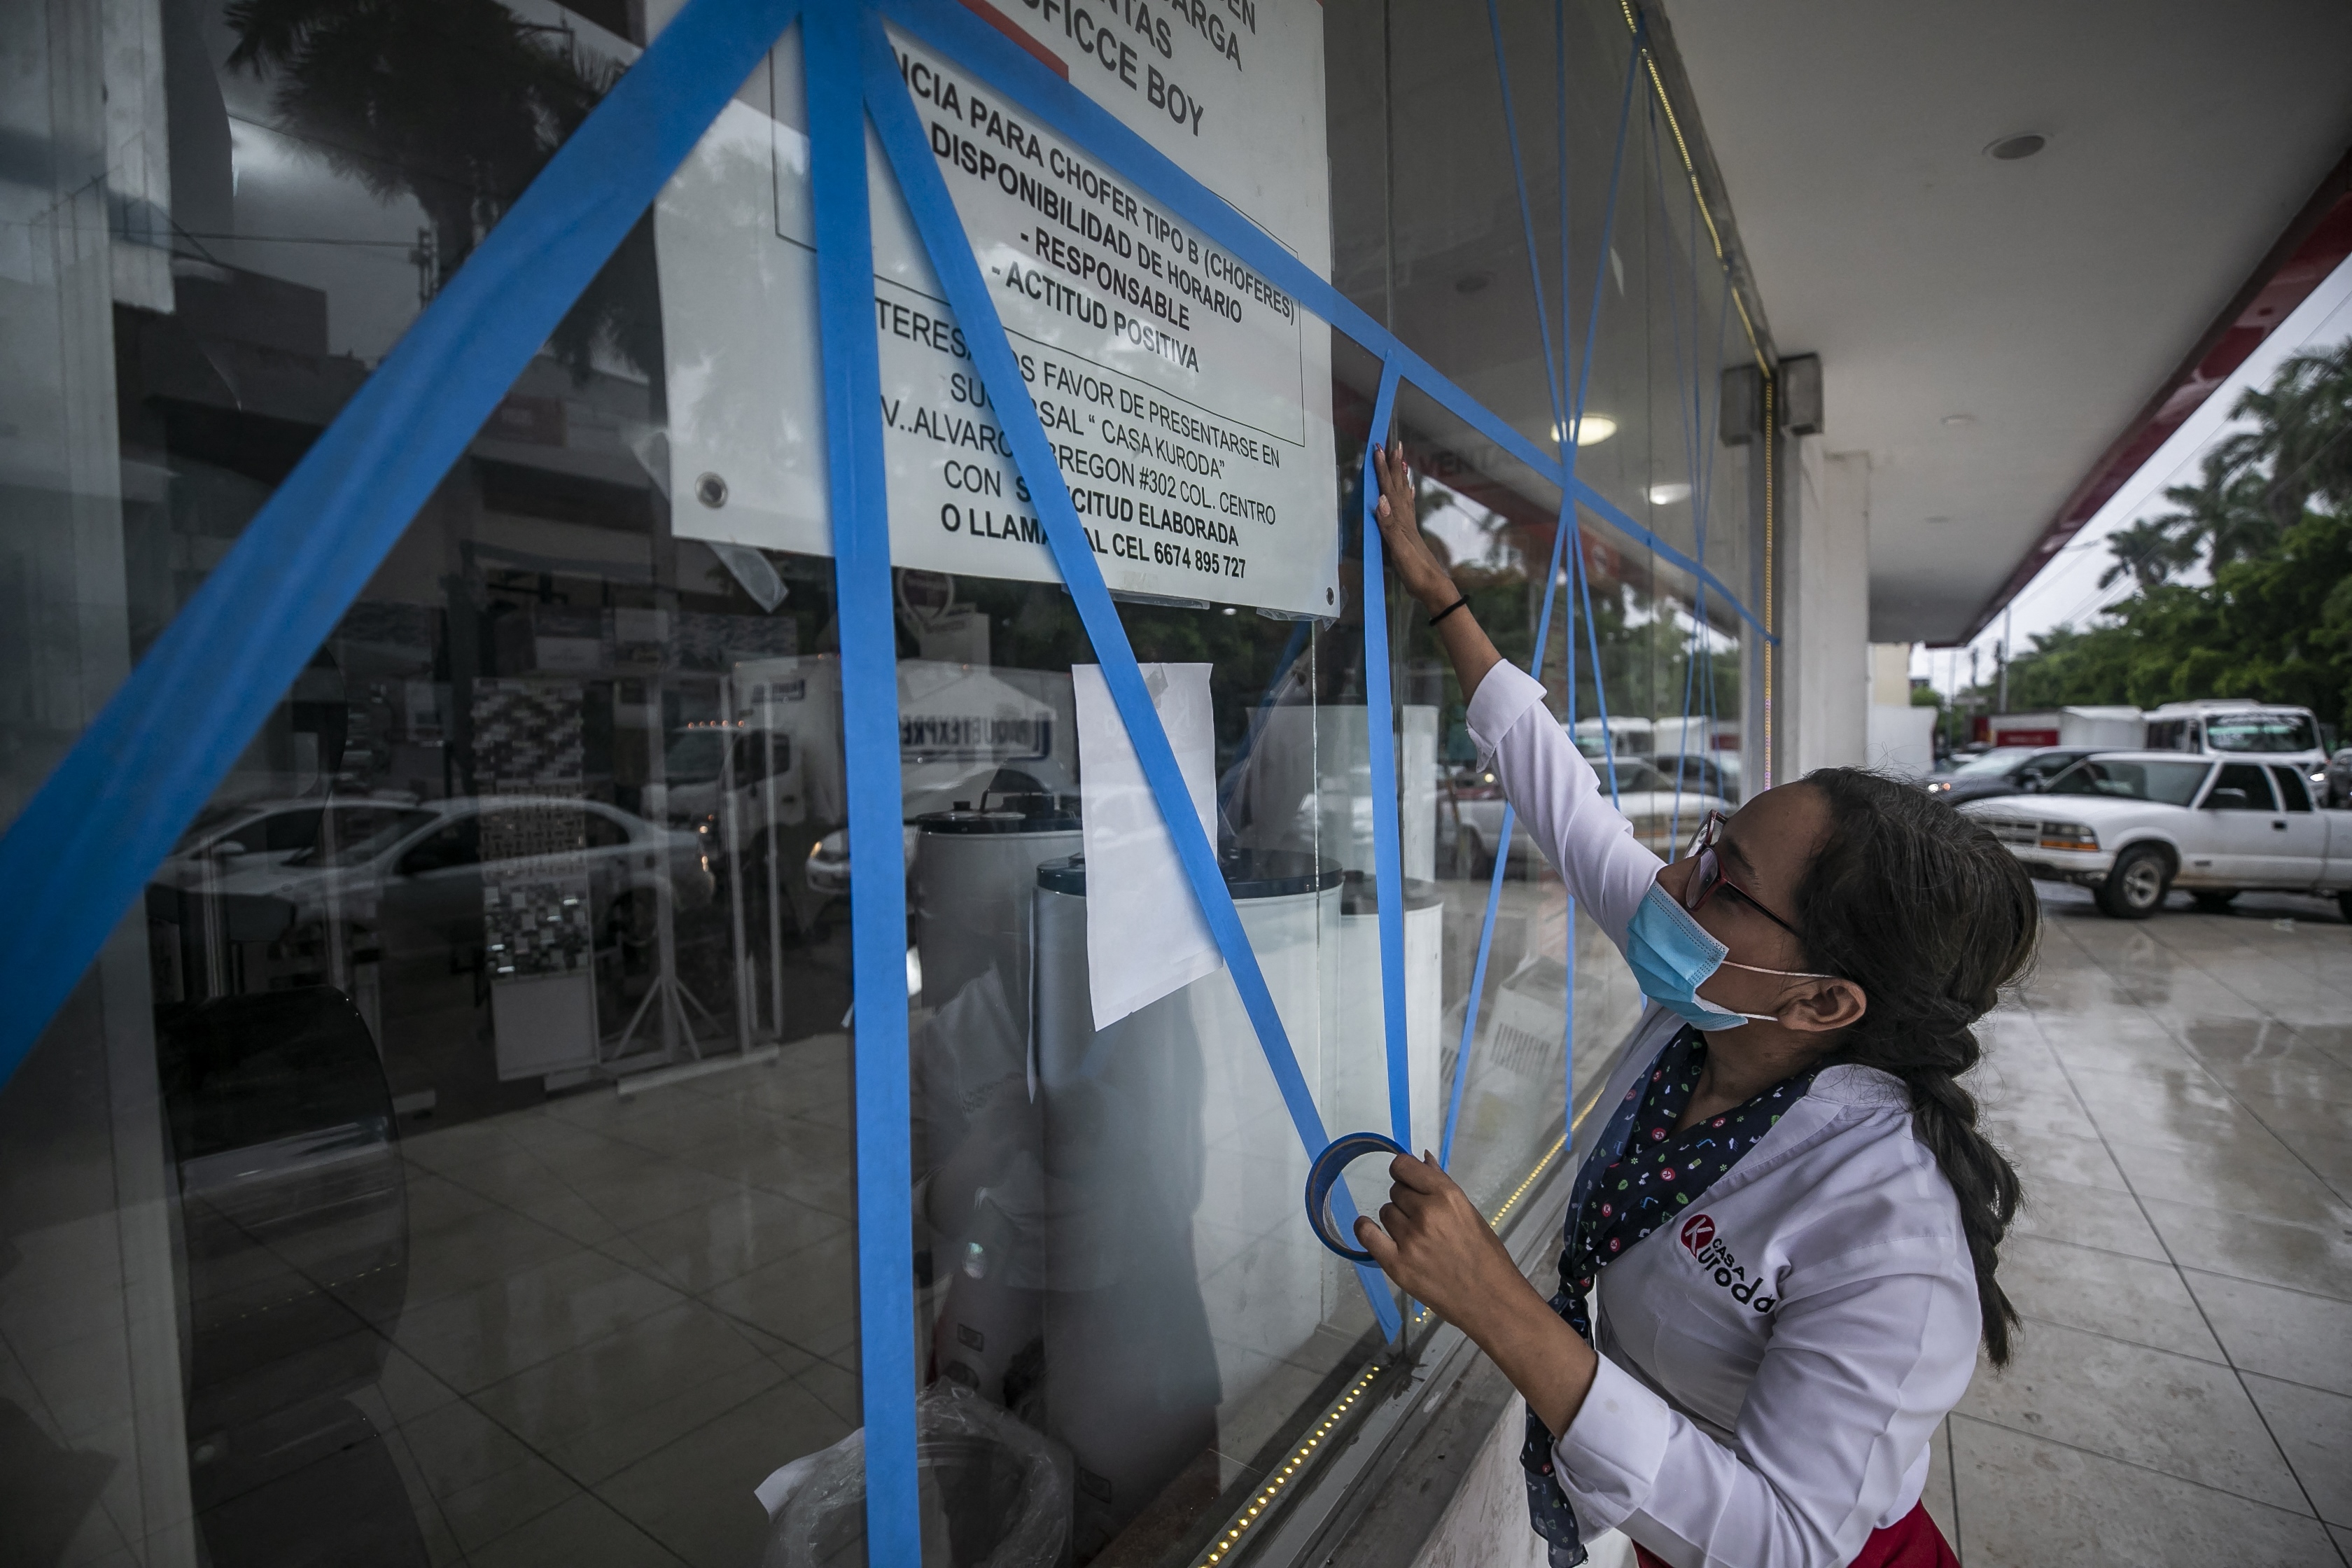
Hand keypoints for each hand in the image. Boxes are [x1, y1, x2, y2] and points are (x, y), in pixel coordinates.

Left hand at [1356, 1150, 1601, 1436]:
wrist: (1491, 1300)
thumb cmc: (1486, 1255)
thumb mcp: (1469, 1213)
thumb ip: (1441, 1184)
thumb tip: (1422, 1157)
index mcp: (1447, 1196)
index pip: (1404, 1166)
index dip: (1405, 1174)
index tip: (1410, 1184)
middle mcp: (1425, 1213)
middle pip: (1395, 1191)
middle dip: (1406, 1201)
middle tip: (1423, 1222)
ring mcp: (1409, 1239)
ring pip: (1385, 1212)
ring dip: (1395, 1220)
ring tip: (1415, 1238)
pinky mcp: (1396, 1264)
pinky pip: (1367, 1235)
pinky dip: (1366, 1229)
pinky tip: (1370, 1229)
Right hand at [1370, 445, 1458, 611]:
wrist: (1432, 586)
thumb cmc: (1415, 571)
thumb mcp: (1399, 550)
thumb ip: (1388, 525)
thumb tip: (1380, 500)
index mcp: (1400, 520)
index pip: (1389, 489)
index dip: (1383, 469)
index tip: (1378, 448)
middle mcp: (1405, 519)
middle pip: (1398, 486)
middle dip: (1394, 465)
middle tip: (1392, 444)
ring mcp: (1409, 526)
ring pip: (1404, 494)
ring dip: (1400, 476)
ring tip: (1401, 460)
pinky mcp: (1410, 534)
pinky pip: (1408, 508)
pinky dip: (1407, 496)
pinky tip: (1409, 491)